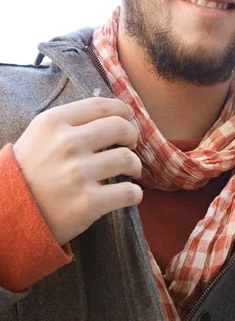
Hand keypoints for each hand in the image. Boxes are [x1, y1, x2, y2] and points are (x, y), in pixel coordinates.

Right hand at [13, 97, 142, 245]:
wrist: (7, 215)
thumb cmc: (27, 172)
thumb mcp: (39, 135)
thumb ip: (70, 122)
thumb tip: (112, 114)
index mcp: (54, 122)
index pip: (102, 106)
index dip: (123, 111)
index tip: (127, 119)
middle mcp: (67, 144)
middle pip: (121, 128)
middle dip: (132, 135)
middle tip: (130, 145)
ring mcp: (78, 174)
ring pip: (128, 159)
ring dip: (135, 165)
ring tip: (131, 171)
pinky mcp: (88, 203)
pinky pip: (128, 192)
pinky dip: (135, 193)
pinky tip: (130, 194)